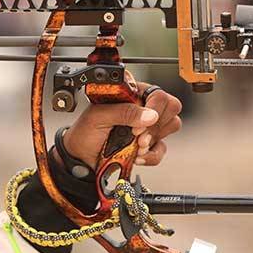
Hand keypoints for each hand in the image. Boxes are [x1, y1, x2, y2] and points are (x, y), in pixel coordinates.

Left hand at [61, 80, 182, 168]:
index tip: (137, 125)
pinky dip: (152, 156)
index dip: (153, 109)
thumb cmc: (84, 133)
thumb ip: (123, 112)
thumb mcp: (98, 117)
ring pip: (172, 125)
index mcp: (131, 95)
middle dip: (156, 125)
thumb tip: (150, 115)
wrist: (80, 158)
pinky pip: (162, 149)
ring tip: (136, 146)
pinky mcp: (148, 144)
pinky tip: (136, 156)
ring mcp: (147, 126)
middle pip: (171, 107)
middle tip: (137, 136)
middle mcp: (142, 108)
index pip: (157, 94)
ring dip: (154, 139)